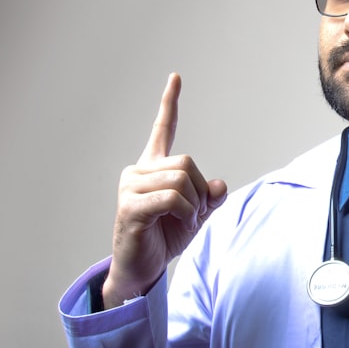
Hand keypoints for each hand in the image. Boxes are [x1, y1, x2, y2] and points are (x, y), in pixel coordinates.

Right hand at [102, 73, 227, 308]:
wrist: (142, 270)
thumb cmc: (166, 238)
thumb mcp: (197, 214)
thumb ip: (209, 196)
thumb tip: (218, 185)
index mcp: (153, 167)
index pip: (163, 129)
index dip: (170, 103)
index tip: (175, 77)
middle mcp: (138, 171)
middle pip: (186, 162)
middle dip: (200, 190)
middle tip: (193, 212)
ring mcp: (131, 187)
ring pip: (181, 179)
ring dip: (193, 204)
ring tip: (182, 220)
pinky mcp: (130, 206)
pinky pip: (172, 197)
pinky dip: (186, 212)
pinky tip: (179, 223)